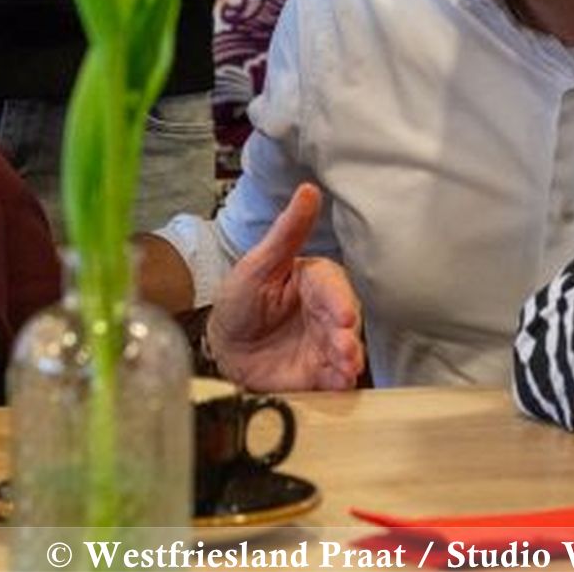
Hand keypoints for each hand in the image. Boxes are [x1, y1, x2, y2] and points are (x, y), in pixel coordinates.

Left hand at [206, 183, 364, 391]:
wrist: (223, 348)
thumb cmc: (240, 300)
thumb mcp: (258, 263)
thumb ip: (288, 231)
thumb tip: (309, 189)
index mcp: (313, 281)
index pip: (332, 286)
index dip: (339, 300)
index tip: (344, 315)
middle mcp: (324, 312)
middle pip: (344, 321)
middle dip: (347, 335)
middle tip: (345, 347)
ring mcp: (323, 343)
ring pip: (345, 349)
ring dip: (349, 359)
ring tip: (346, 368)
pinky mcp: (318, 372)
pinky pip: (334, 377)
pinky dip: (340, 382)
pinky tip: (340, 384)